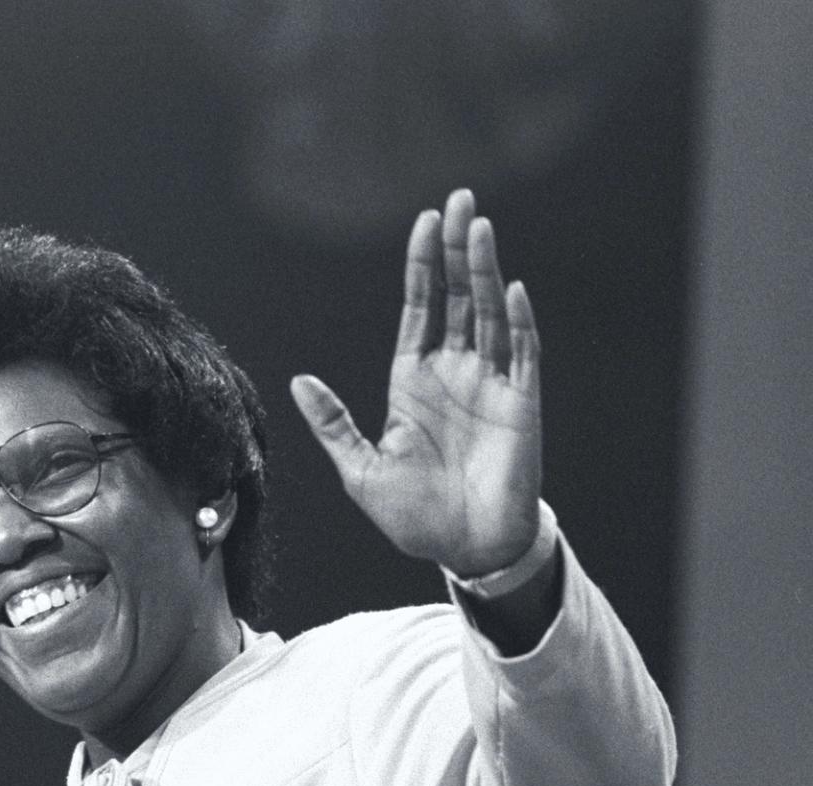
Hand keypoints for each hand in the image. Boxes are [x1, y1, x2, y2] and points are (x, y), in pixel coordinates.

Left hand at [290, 189, 541, 577]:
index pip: (420, 308)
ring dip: (486, 270)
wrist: (462, 549)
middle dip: (457, 249)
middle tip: (459, 200)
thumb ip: (333, 423)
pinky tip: (510, 289)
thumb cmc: (412, 515)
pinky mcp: (520, 405)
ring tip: (479, 226)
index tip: (424, 221)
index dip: (422, 266)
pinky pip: (521, 354)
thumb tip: (300, 380)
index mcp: (412, 381)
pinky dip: (518, 321)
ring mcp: (489, 385)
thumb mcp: (359, 470)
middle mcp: (453, 373)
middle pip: (457, 296)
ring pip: (489, 313)